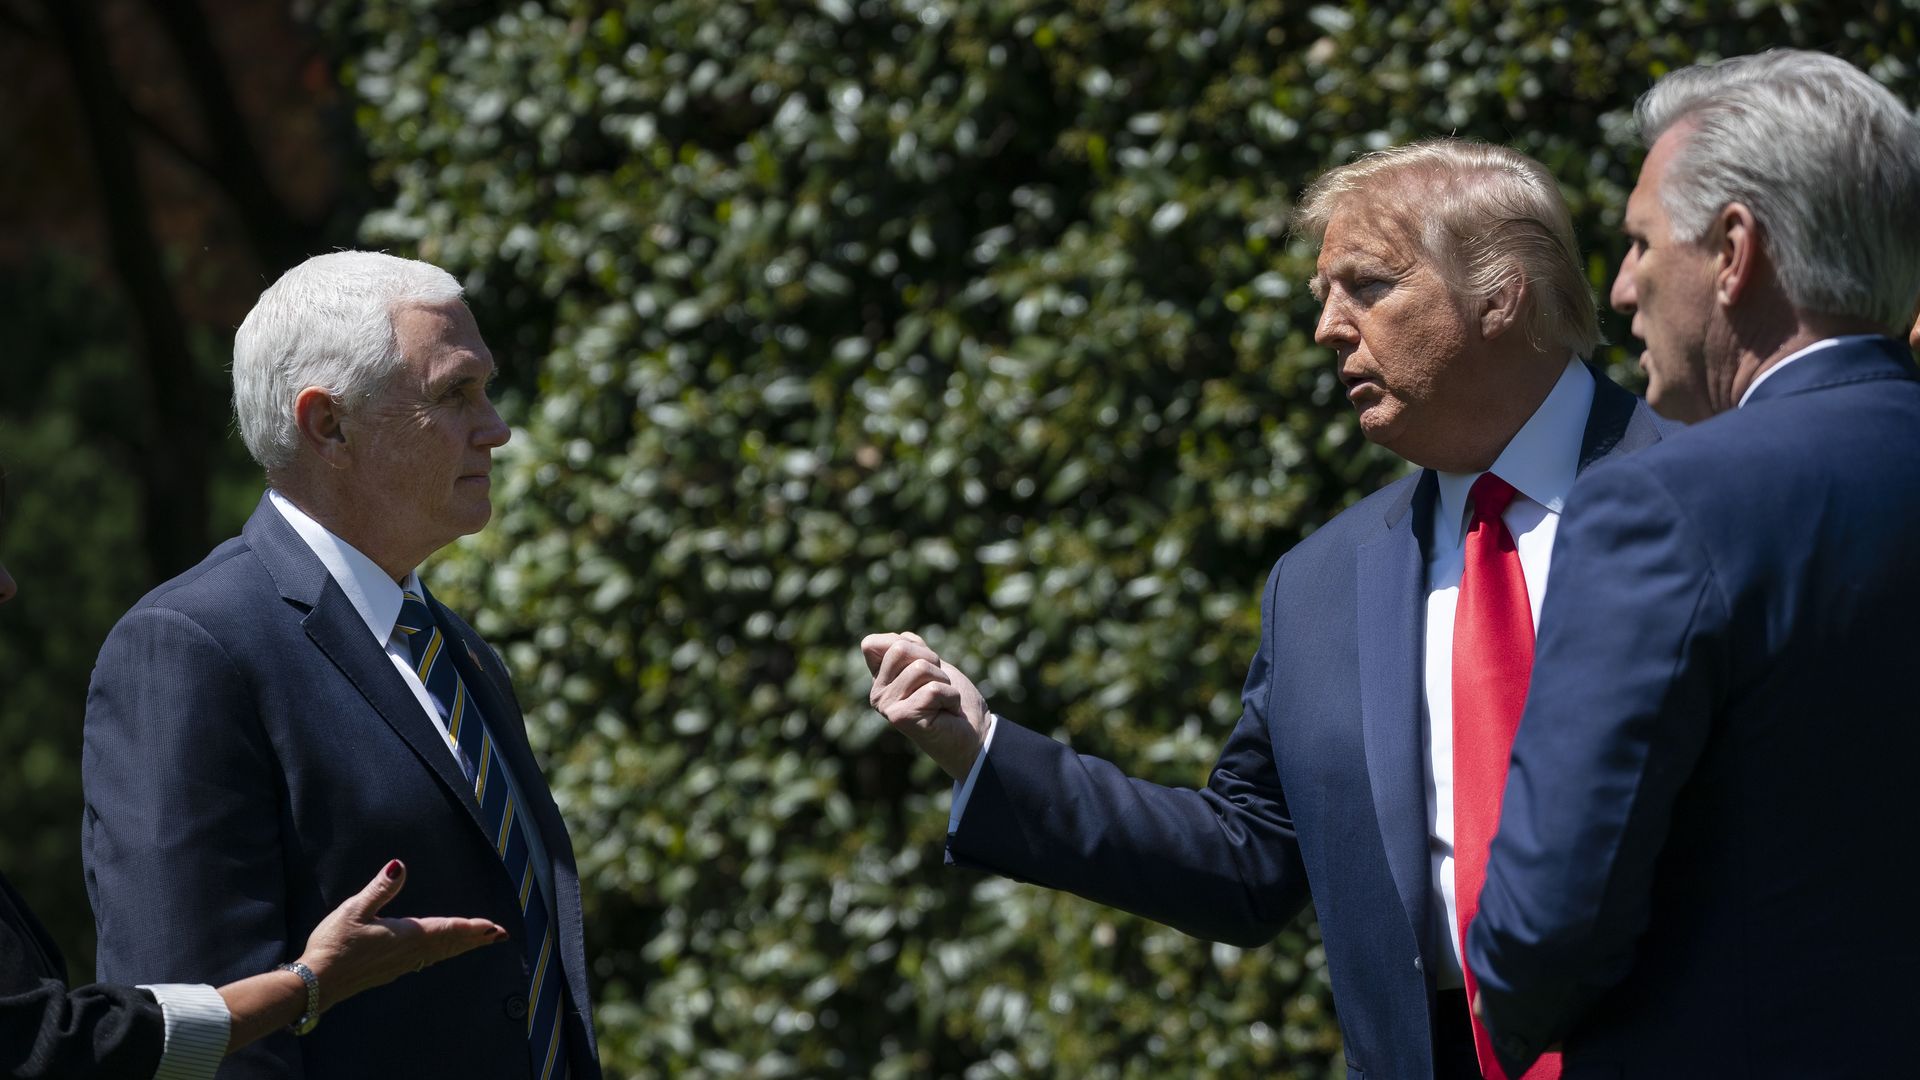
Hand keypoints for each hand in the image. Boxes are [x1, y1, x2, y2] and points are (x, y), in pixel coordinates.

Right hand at [297, 860, 506, 1012]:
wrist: (315, 984)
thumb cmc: (334, 945)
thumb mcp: (355, 910)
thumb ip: (380, 889)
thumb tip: (400, 865)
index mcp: (406, 936)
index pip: (446, 929)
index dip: (472, 927)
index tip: (495, 928)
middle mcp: (408, 953)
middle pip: (448, 944)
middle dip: (474, 938)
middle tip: (498, 936)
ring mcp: (399, 965)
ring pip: (437, 954)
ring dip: (459, 947)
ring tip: (476, 943)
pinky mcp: (387, 972)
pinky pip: (424, 961)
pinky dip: (439, 954)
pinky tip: (435, 955)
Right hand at [861, 631, 990, 780]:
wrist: (975, 735)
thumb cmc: (953, 699)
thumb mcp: (931, 665)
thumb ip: (911, 649)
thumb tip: (900, 639)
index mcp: (880, 678)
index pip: (872, 643)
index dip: (907, 645)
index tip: (924, 666)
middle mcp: (877, 693)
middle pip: (899, 648)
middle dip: (931, 661)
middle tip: (938, 685)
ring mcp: (887, 707)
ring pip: (920, 668)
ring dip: (944, 681)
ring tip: (943, 701)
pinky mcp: (901, 718)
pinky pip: (933, 689)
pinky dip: (950, 697)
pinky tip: (947, 713)